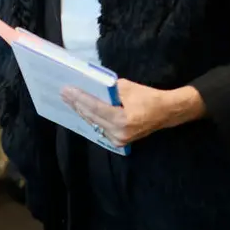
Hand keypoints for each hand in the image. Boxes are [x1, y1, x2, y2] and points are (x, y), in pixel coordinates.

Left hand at [61, 80, 204, 147]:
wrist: (166, 113)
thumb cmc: (148, 97)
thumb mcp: (127, 87)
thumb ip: (108, 90)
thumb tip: (89, 88)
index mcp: (123, 120)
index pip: (95, 108)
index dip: (79, 98)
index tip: (67, 90)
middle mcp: (119, 133)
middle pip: (92, 116)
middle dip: (76, 104)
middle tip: (64, 93)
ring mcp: (119, 140)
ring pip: (94, 123)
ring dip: (81, 111)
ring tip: (69, 100)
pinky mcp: (119, 141)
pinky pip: (100, 128)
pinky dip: (91, 118)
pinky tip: (81, 109)